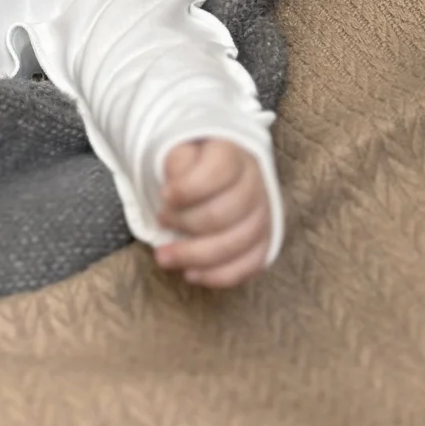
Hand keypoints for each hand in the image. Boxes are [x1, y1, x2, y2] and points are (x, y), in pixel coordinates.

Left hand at [154, 139, 271, 288]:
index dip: (188, 188)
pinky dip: (220, 275)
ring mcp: (263, 214)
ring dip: (196, 256)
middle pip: (224, 213)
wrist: (221, 169)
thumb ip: (177, 163)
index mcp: (233, 154)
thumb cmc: (194, 161)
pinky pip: (251, 265)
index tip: (163, 196)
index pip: (218, 171)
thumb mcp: (180, 150)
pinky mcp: (265, 240)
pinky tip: (192, 274)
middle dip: (184, 224)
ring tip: (164, 256)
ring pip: (237, 243)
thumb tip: (175, 191)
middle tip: (159, 222)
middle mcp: (255, 184)